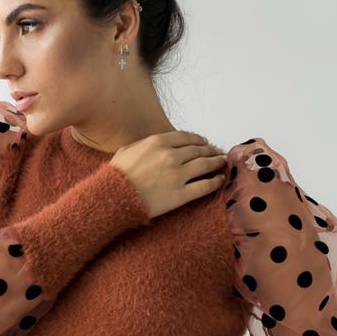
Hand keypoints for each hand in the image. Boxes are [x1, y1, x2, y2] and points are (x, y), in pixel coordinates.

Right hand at [109, 131, 226, 218]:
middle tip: (216, 152)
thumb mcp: (126, 150)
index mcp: (158, 142)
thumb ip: (143, 145)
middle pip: (198, 150)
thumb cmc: (116, 175)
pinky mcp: (181, 194)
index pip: (186, 137)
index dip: (198, 139)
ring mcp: (178, 175)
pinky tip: (219, 180)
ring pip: (205, 165)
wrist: (114, 198)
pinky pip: (204, 186)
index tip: (203, 142)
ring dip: (216, 162)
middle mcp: (171, 156)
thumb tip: (152, 145)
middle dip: (210, 150)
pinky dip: (215, 182)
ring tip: (222, 162)